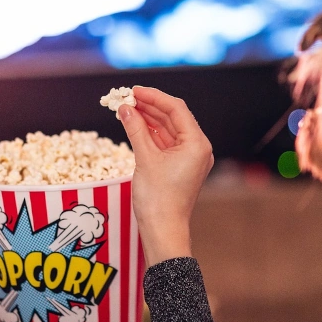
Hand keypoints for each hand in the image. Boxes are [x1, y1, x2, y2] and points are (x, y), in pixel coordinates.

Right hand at [118, 86, 213, 266]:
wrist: (163, 230)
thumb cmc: (158, 199)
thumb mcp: (145, 158)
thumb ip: (135, 129)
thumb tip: (124, 108)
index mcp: (196, 144)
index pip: (176, 109)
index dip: (154, 97)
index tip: (133, 90)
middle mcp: (197, 148)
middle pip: (173, 118)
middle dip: (149, 107)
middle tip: (126, 98)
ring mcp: (189, 158)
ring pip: (167, 130)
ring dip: (148, 119)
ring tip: (126, 109)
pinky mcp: (180, 167)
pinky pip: (165, 143)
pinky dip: (150, 134)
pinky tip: (134, 125)